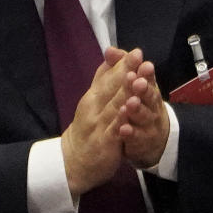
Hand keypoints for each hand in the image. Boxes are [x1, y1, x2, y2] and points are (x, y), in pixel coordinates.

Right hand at [62, 48, 143, 196]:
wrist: (73, 161)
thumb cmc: (87, 128)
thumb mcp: (92, 100)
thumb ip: (102, 78)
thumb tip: (111, 55)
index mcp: (93, 96)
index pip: (108, 76)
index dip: (123, 64)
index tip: (136, 52)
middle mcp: (94, 107)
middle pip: (111, 87)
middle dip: (126, 71)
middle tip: (139, 57)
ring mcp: (98, 124)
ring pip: (114, 106)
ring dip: (125, 92)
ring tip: (138, 79)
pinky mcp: (104, 142)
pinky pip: (114, 129)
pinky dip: (121, 119)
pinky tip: (129, 110)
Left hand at [118, 59, 169, 167]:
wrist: (154, 136)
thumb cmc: (140, 103)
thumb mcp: (131, 83)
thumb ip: (121, 65)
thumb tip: (109, 50)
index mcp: (148, 88)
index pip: (148, 77)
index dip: (146, 72)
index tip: (143, 65)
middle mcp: (152, 105)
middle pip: (150, 96)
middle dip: (143, 89)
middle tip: (138, 82)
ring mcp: (149, 123)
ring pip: (144, 116)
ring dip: (137, 110)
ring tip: (129, 103)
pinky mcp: (143, 141)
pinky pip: (137, 138)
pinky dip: (131, 133)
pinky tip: (123, 129)